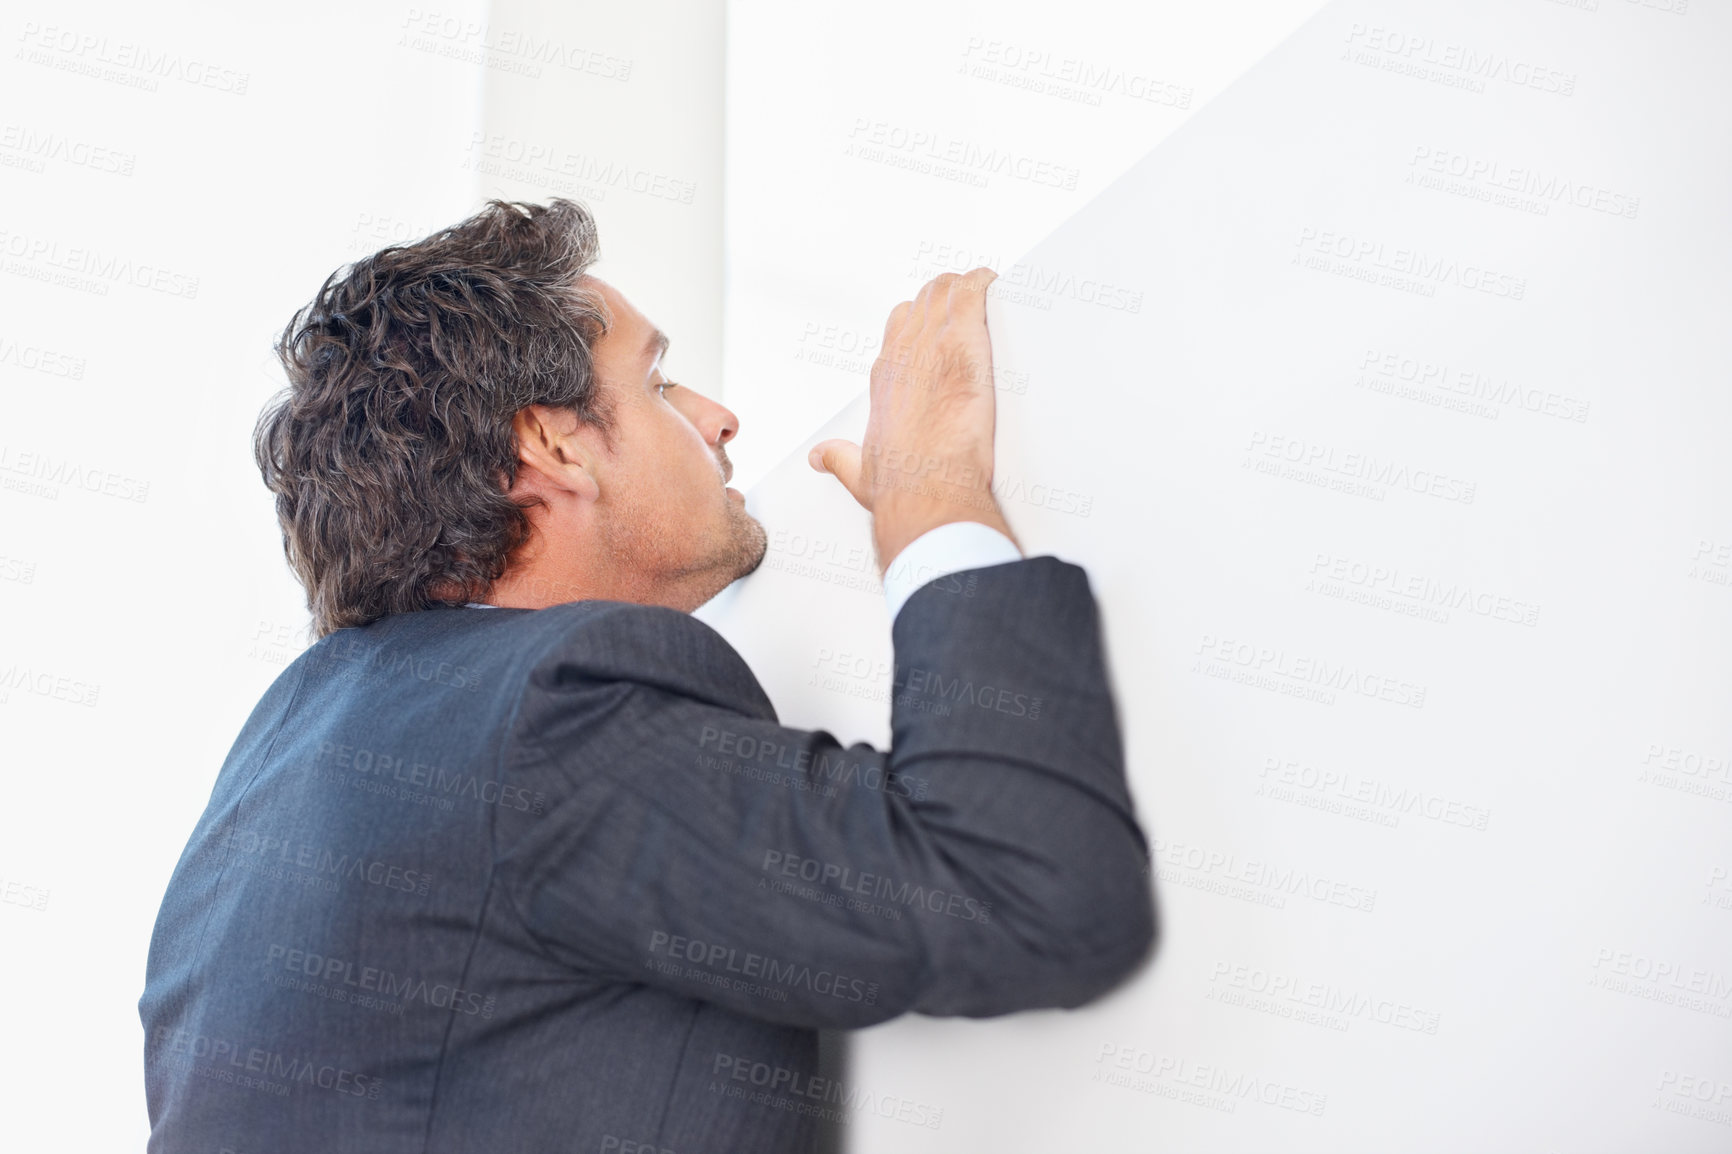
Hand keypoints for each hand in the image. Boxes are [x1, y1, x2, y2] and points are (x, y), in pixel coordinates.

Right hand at [808, 267, 1017, 571]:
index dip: (923, 323)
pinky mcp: (961, 345)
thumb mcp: (859, 472)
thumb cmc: (901, 486)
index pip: (900, 329)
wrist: (927, 491)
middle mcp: (904, 356)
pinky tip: (995, 285)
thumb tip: (820, 457)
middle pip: (923, 303)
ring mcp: (932, 346)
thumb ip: (839, 458)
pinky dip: (986, 285)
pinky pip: (973, 294)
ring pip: (945, 292)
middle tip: (973, 308)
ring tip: (987, 295)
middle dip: (948, 300)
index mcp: (885, 378)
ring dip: (968, 290)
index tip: (941, 327)